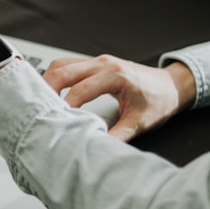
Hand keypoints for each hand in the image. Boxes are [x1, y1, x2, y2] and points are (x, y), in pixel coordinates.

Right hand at [42, 54, 195, 140]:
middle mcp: (104, 63)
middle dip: (47, 88)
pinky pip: (68, 65)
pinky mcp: (95, 64)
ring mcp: (98, 61)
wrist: (172, 85)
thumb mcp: (140, 122)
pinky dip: (56, 77)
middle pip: (64, 70)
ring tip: (40, 100)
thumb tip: (96, 147)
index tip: (56, 120)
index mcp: (115, 75)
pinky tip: (51, 92)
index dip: (65, 106)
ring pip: (62, 64)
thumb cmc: (159, 100)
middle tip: (37, 108)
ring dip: (48, 80)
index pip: (80, 89)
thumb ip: (117, 136)